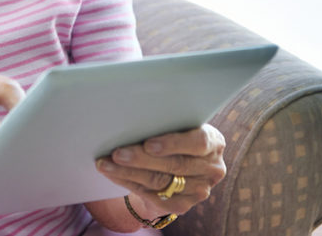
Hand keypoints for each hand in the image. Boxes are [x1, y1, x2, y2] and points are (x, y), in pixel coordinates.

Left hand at [96, 124, 226, 217]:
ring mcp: (199, 190)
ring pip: (159, 181)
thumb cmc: (176, 135)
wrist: (180, 165)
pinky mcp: (184, 205)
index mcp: (214, 142)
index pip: (198, 142)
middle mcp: (211, 168)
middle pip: (174, 164)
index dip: (173, 143)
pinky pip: (153, 197)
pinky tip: (114, 174)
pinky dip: (129, 184)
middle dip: (141, 158)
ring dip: (128, 172)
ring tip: (106, 163)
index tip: (149, 143)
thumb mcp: (180, 125)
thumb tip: (134, 115)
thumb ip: (167, 122)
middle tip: (117, 153)